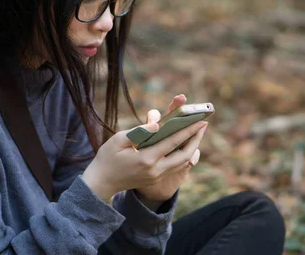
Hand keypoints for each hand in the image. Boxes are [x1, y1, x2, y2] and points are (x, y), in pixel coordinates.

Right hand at [81, 94, 207, 202]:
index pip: (172, 142)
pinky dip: (183, 154)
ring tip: (197, 132)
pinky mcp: (156, 179)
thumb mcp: (118, 140)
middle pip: (184, 155)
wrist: (101, 183)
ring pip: (182, 162)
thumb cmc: (107, 158)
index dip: (188, 130)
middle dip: (196, 139)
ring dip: (192, 147)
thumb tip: (157, 124)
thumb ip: (138, 132)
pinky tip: (185, 143)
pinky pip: (175, 166)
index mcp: (146, 159)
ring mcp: (157, 176)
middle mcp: (155, 170)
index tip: (199, 120)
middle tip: (203, 124)